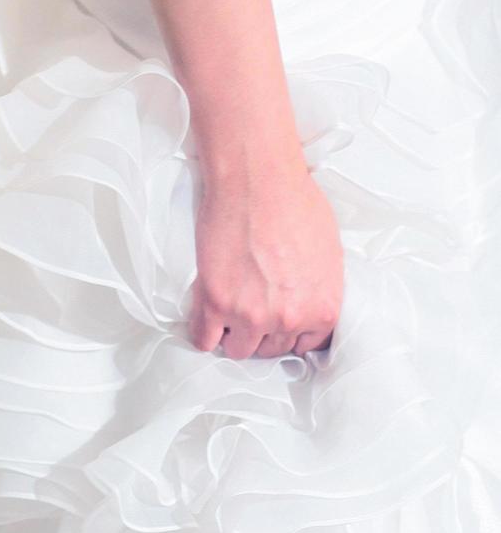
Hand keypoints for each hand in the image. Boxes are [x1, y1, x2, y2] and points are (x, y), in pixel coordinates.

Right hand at [188, 149, 343, 358]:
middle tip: (251, 312)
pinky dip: (205, 334)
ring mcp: (249, 315)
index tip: (276, 325)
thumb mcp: (328, 255)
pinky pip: (204, 340)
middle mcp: (288, 319)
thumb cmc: (296, 205)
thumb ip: (317, 290)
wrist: (258, 183)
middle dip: (262, 333)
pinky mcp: (214, 304)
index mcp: (322, 309)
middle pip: (271, 350)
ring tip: (229, 315)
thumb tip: (304, 300)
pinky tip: (207, 321)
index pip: (306, 346)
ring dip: (233, 335)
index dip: (288, 334)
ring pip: (239, 350)